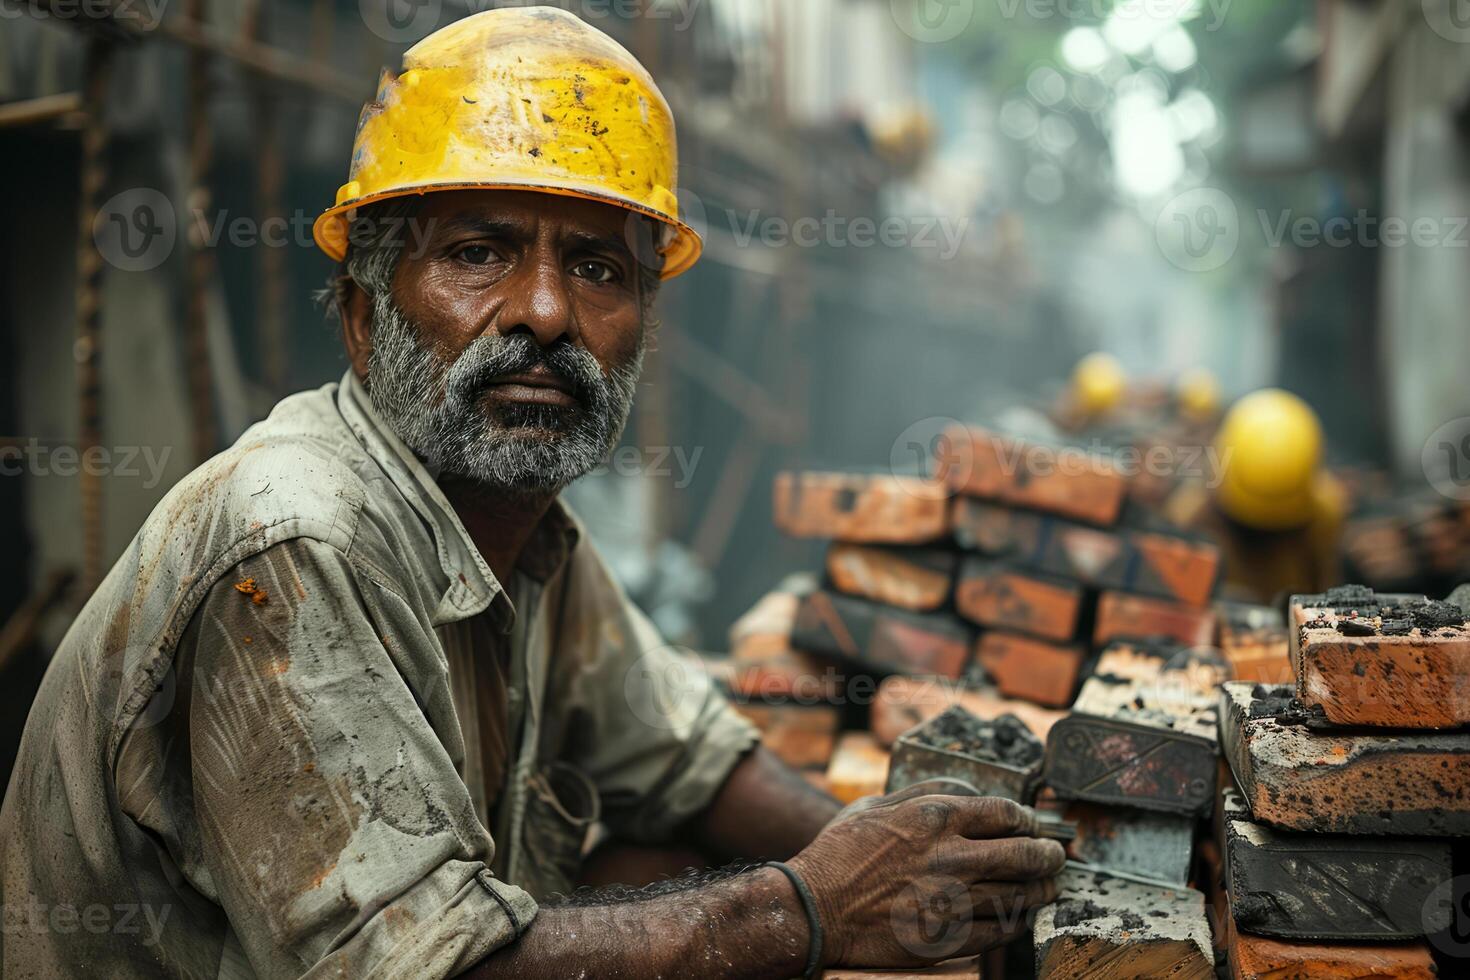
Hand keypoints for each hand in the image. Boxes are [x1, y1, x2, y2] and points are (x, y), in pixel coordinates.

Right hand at [788, 790, 1064, 968]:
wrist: (814, 909)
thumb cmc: (839, 854)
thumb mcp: (875, 805)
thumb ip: (921, 793)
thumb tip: (961, 792)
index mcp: (934, 818)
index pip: (1004, 813)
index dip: (1027, 818)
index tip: (1032, 824)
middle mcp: (950, 857)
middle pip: (1024, 853)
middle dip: (1049, 853)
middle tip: (1056, 854)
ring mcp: (952, 901)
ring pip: (1020, 894)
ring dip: (1042, 888)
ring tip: (1048, 886)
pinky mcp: (948, 939)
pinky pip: (1001, 931)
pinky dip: (1018, 921)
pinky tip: (1022, 915)